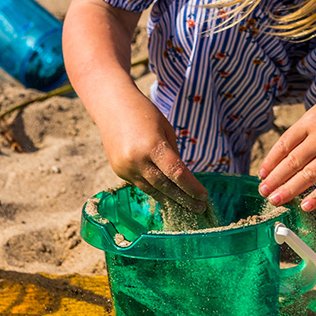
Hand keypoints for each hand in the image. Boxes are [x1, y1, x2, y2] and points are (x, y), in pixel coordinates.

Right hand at [99, 87, 208, 214]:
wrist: (112, 106)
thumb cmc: (144, 113)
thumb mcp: (165, 130)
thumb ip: (173, 155)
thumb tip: (182, 178)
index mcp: (153, 145)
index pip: (177, 173)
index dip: (192, 187)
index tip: (204, 196)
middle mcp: (137, 160)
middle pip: (165, 186)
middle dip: (184, 199)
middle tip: (199, 209)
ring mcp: (125, 167)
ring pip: (152, 190)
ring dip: (169, 199)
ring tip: (185, 206)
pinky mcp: (119, 171)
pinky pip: (140, 184)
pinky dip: (154, 189)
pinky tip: (166, 193)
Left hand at [258, 82, 315, 212]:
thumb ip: (306, 129)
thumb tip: (287, 152)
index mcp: (311, 121)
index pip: (284, 145)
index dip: (271, 161)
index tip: (261, 174)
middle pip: (292, 162)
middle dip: (275, 179)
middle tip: (263, 191)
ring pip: (309, 175)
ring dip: (289, 190)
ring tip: (276, 199)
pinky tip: (305, 205)